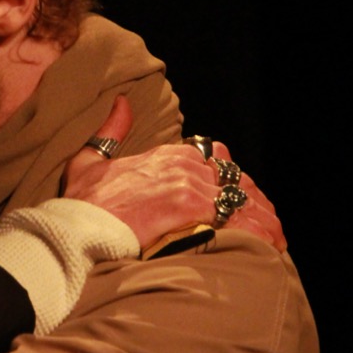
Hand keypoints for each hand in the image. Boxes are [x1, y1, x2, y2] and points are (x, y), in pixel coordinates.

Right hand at [62, 106, 285, 252]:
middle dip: (255, 205)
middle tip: (270, 230)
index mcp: (168, 153)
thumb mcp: (89, 161)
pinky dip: (255, 234)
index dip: (235, 183)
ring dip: (262, 222)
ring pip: (241, 200)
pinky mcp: (189, 206)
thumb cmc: (82, 204)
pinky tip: (267, 249)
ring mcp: (188, 183)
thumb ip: (109, 131)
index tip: (243, 203)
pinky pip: (235, 219)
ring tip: (275, 243)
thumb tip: (122, 102)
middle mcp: (183, 163)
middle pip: (237, 181)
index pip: (220, 160)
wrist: (77, 228)